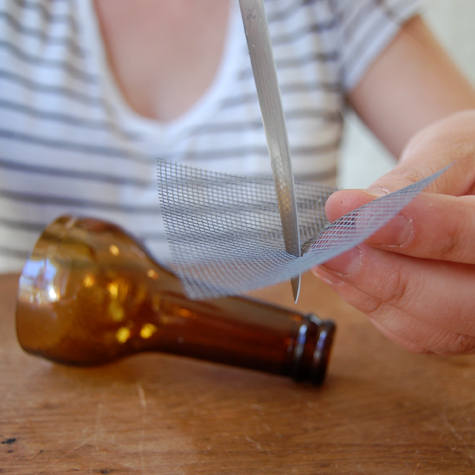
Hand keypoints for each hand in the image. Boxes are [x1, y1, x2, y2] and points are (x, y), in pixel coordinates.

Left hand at [312, 110, 474, 354]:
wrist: (473, 185)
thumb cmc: (467, 162)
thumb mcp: (450, 152)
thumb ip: (413, 182)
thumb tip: (363, 209)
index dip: (420, 231)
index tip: (360, 220)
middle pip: (457, 301)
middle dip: (384, 276)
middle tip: (330, 249)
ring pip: (428, 325)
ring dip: (367, 291)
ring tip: (326, 257)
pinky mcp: (450, 325)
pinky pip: (410, 330)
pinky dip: (369, 303)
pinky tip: (339, 274)